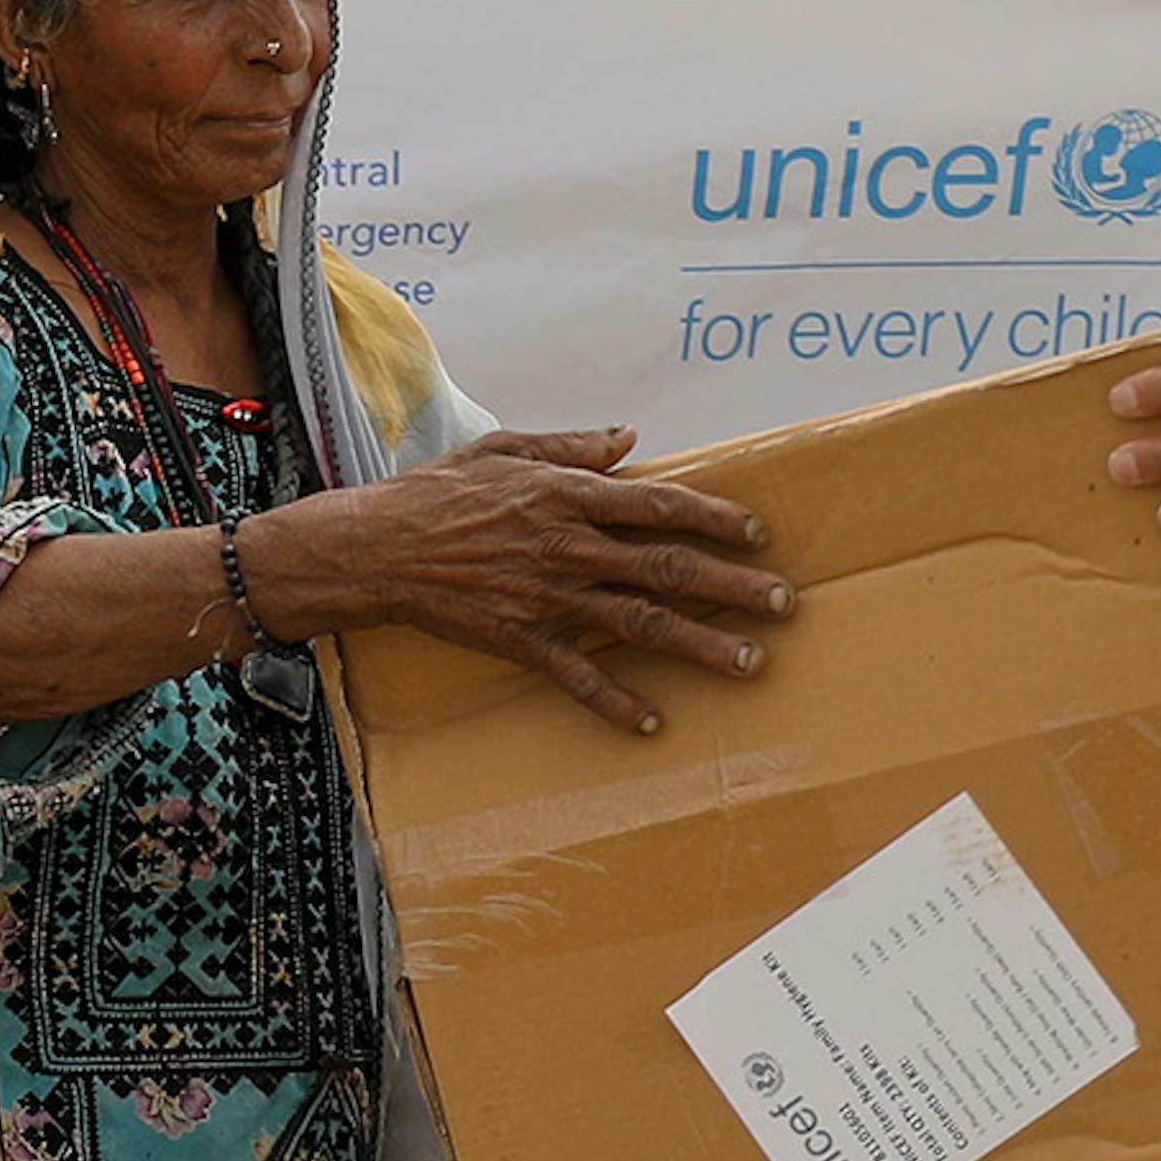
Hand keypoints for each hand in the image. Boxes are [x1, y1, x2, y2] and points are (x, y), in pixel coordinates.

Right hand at [268, 426, 802, 735]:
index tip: (759, 533)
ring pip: (641, 623)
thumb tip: (627, 438)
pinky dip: (616, 701)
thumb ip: (571, 446)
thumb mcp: (504, 448)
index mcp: (568, 495)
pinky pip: (579, 676)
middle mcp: (569, 546)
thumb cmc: (436, 492)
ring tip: (750, 662)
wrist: (375, 548)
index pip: (660, 504)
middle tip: (785, 603)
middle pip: (668, 567)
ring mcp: (549, 597)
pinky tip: (653, 721)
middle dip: (733, 585)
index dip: (716, 517)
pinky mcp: (523, 640)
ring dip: (700, 644)